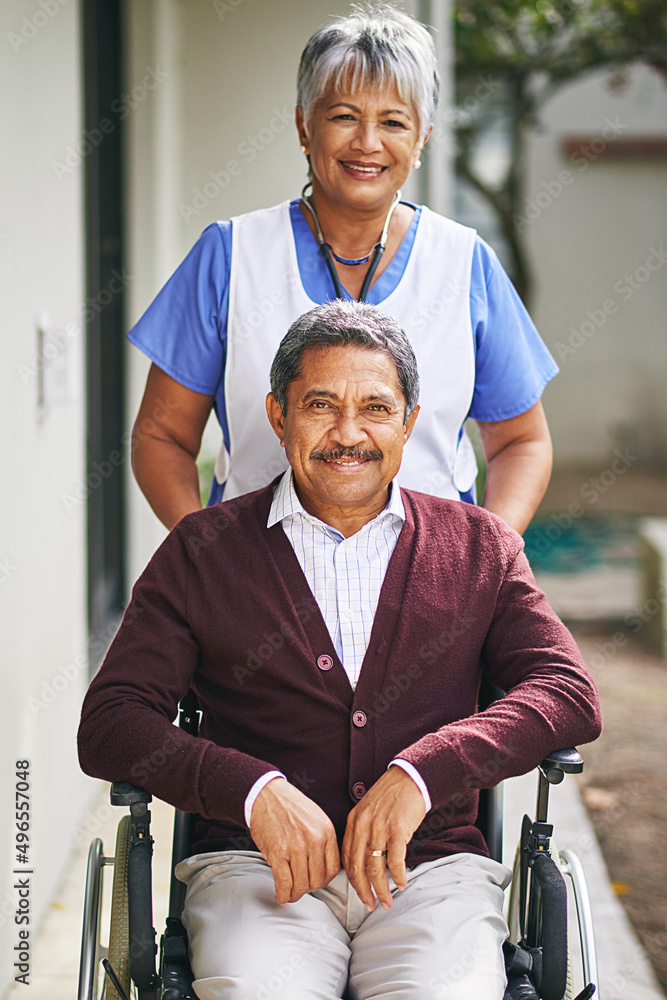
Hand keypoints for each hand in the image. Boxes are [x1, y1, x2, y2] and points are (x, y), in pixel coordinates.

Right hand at [249, 778, 339, 904]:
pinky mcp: (277, 852)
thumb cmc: (290, 806)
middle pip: (317, 880)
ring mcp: (295, 846)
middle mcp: (314, 840)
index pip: (332, 869)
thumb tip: (322, 868)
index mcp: (326, 831)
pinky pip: (284, 882)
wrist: (266, 794)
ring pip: (301, 885)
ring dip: (295, 894)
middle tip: (301, 889)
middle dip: (308, 889)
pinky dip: (282, 894)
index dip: (323, 881)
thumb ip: (322, 841)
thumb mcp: (316, 818)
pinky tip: (281, 896)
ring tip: (291, 894)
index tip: (316, 883)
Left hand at [342, 766, 425, 911]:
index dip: (353, 881)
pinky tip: (401, 884)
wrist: (410, 777)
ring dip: (381, 889)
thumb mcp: (367, 811)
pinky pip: (395, 860)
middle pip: (358, 868)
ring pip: (376, 868)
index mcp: (353, 822)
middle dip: (363, 892)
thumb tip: (363, 861)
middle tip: (370, 906)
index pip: (347, 859)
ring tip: (387, 902)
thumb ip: (362, 832)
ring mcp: (380, 828)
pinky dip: (398, 876)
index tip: (360, 894)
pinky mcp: (398, 829)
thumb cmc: (391, 795)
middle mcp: (363, 826)